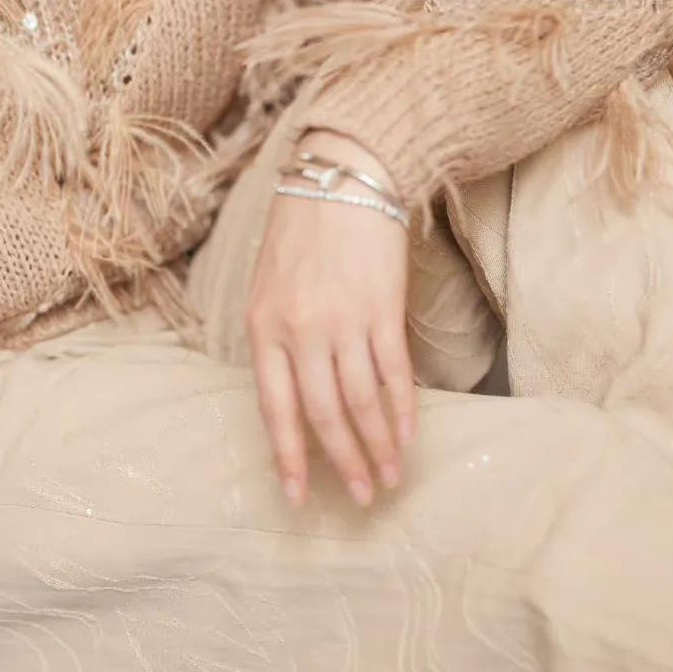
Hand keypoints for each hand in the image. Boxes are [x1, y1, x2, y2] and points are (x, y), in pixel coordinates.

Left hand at [245, 150, 415, 510]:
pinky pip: (393, 373)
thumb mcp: (269, 284)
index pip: (274, 406)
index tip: (296, 496)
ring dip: (378, 446)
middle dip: (342, 462)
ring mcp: (343, 320)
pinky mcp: (382, 308)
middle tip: (361, 496)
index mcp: (263, 325)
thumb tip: (296, 396)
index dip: (287, 455)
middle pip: (322, 414)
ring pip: (360, 402)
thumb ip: (278, 338)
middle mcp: (300, 329)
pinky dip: (403, 410)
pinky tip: (408, 435)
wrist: (344, 175)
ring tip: (389, 477)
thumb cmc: (302, 229)